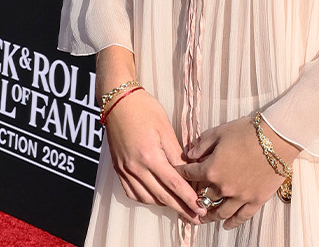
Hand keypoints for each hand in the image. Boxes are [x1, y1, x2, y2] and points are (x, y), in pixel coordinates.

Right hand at [104, 87, 205, 224]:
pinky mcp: (118, 170)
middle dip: (180, 208)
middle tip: (195, 217)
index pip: (174, 184)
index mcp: (150, 156)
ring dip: (164, 205)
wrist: (118, 101)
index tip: (200, 208)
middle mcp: (136, 168)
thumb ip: (176, 152)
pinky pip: (133, 193)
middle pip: (161, 196)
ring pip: (147, 197)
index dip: (188, 198)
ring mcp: (125, 171)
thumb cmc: (143, 108)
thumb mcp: (165, 127)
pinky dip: (146, 198)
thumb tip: (189, 170)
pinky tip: (156, 198)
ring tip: (179, 208)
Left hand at [181, 116, 299, 229]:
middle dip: (194, 197)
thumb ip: (202, 144)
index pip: (190, 174)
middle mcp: (223, 187)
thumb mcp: (220, 132)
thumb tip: (189, 154)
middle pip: (203, 196)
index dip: (182, 172)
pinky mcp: (255, 200)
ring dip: (209, 215)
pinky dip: (232, 223)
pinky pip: (241, 217)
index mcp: (211, 169)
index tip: (177, 174)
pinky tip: (226, 225)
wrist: (276, 137)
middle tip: (190, 199)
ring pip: (220, 212)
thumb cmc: (248, 131)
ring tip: (204, 218)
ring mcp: (240, 196)